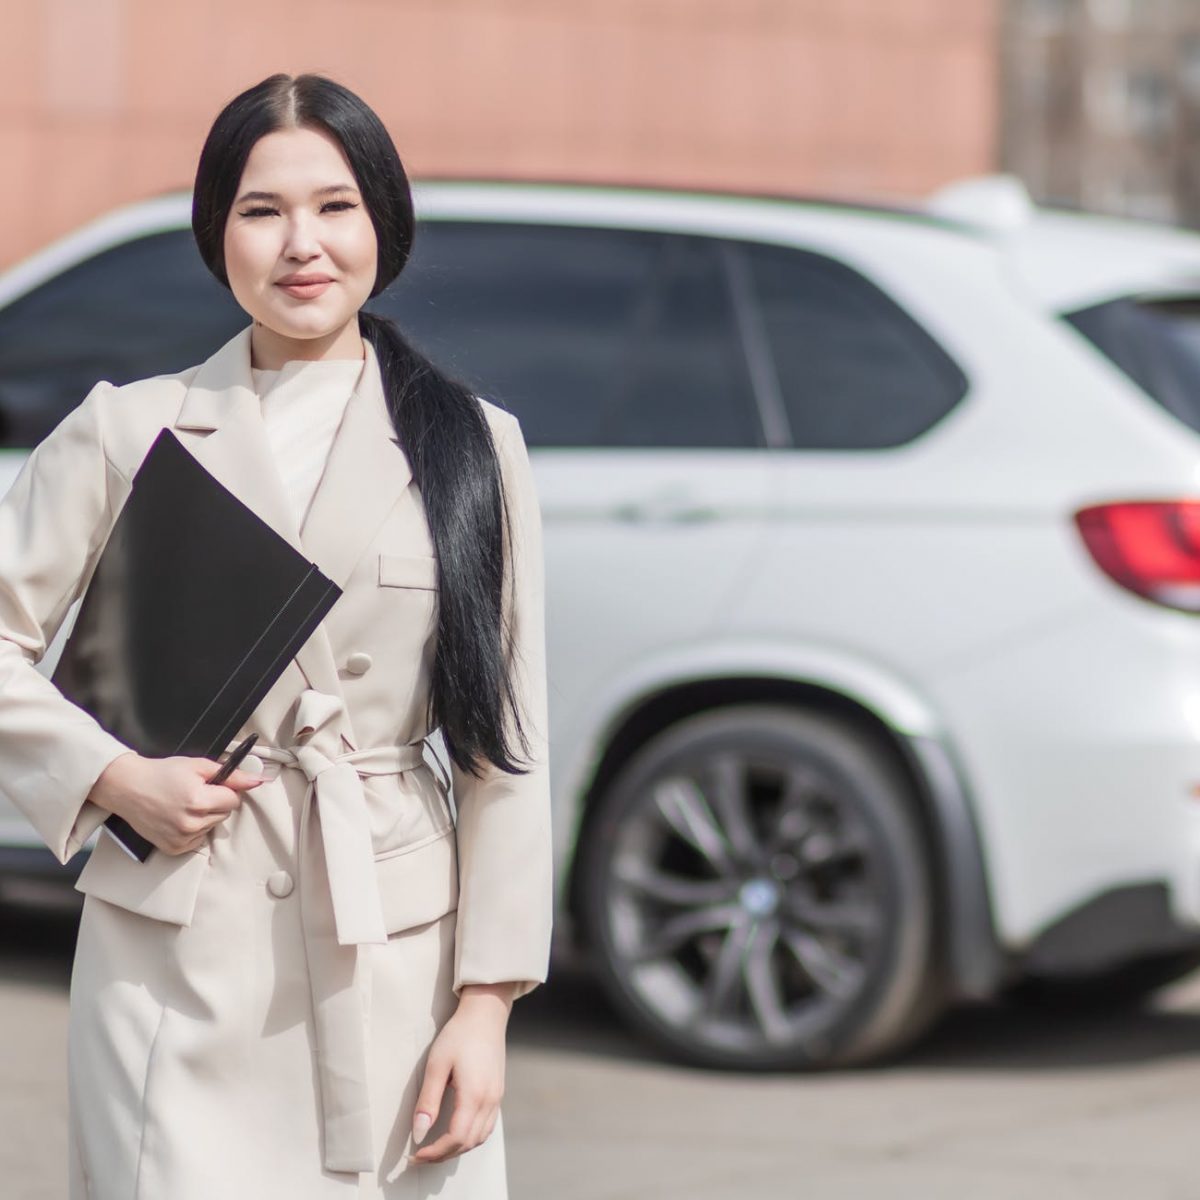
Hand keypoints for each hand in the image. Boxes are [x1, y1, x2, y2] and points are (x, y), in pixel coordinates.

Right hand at [87, 750, 263, 855]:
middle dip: (216, 803)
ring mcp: (181, 838)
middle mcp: (191, 823)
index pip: (233, 800)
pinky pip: (198, 839)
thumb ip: (231, 774)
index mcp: (199, 800)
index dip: (225, 790)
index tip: (211, 786)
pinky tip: (178, 817)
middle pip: (225, 814)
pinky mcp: (174, 848)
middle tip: (194, 793)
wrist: (128, 787)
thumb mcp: (198, 765)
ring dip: (205, 817)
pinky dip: (193, 830)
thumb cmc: (162, 773)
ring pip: (213, 827)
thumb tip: (257, 781)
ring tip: (183, 805)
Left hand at [410, 984, 514, 1163]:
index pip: (456, 1138)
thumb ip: (428, 1101)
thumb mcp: (437, 1065)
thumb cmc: (459, 1034)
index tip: (415, 1155)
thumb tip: (419, 1134)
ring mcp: (497, 1098)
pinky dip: (471, 1138)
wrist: (486, 1013)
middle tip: (420, 1156)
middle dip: (443, 1155)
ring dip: (458, 1149)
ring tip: (436, 1148)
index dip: (435, 1152)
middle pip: (468, 1142)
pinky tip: (456, 1133)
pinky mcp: (498, 1093)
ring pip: (480, 1138)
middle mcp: (490, 1100)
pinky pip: (487, 1127)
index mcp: (474, 1095)